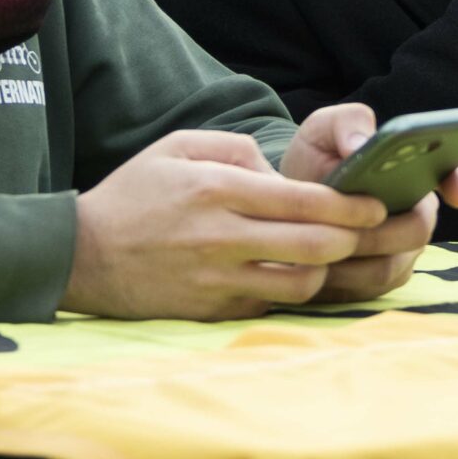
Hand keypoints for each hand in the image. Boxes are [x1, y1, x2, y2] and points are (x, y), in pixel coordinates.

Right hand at [60, 130, 388, 320]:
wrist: (82, 255)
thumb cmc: (136, 193)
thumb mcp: (179, 147)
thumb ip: (236, 148)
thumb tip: (281, 173)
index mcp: (216, 190)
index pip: (302, 201)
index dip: (349, 205)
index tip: (375, 204)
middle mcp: (220, 238)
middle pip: (313, 246)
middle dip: (352, 238)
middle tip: (368, 229)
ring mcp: (216, 280)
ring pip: (299, 283)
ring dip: (325, 268)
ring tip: (328, 252)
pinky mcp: (212, 311)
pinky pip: (269, 302)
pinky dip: (287, 289)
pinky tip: (288, 272)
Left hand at [278, 102, 457, 302]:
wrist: (287, 200)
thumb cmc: (316, 157)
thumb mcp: (324, 129)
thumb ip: (348, 122)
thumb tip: (362, 143)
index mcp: (414, 171)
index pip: (450, 173)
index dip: (457, 180)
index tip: (455, 194)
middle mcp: (416, 214)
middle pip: (417, 229)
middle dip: (382, 231)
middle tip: (349, 227)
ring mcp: (401, 252)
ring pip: (391, 266)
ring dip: (356, 260)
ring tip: (323, 251)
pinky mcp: (377, 283)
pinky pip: (369, 290)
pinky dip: (343, 281)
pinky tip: (316, 270)